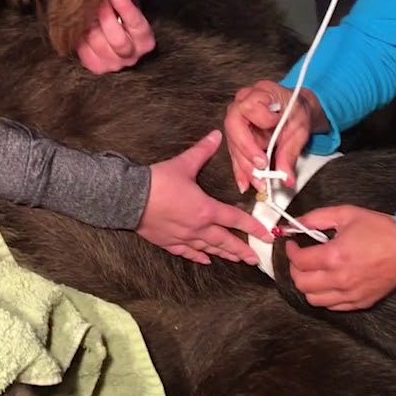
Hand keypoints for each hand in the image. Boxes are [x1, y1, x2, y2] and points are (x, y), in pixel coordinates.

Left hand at [77, 0, 155, 74]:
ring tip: (90, 14)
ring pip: (100, 47)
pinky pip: (87, 55)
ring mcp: (115, 64)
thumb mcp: (123, 6)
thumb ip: (122, 0)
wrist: (106, 29)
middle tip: (99, 4)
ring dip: (92, 27)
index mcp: (145, 40)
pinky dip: (83, 41)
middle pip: (118, 41)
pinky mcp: (98, 67)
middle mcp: (132, 55)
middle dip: (106, 18)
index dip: (125, 8)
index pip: (137, 25)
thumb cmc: (117, 14)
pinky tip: (85, 30)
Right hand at [136, 130, 271, 264]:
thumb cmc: (157, 182)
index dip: (253, 228)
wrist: (128, 198)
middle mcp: (198, 227)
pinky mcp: (168, 242)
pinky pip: (187, 253)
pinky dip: (198, 257)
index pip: (235, 220)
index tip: (266, 236)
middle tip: (255, 259)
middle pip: (225, 241)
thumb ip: (202, 151)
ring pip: (209, 249)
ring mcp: (183, 237)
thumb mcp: (183, 164)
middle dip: (242, 250)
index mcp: (205, 209)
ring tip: (237, 260)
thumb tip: (216, 135)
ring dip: (225, 254)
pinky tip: (205, 260)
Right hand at [224, 80, 325, 192]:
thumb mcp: (299, 130)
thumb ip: (290, 153)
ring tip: (258, 183)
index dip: (259, 123)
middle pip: (234, 127)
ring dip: (245, 166)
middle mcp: (242, 103)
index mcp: (260, 92)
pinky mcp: (236, 134)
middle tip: (261, 169)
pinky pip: (235, 152)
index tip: (271, 140)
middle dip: (246, 152)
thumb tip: (286, 178)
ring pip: (233, 144)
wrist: (296, 111)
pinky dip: (241, 170)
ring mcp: (236, 119)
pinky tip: (245, 184)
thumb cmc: (297, 112)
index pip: (249, 106)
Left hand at [285, 206, 395, 310]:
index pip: (299, 261)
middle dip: (294, 269)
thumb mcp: (347, 214)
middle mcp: (340, 279)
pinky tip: (328, 282)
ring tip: (312, 272)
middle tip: (299, 258)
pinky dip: (325, 296)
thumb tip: (296, 223)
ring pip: (314, 299)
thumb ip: (317, 218)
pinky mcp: (361, 302)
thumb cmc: (382, 230)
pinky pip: (333, 306)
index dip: (290, 251)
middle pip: (301, 283)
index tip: (292, 244)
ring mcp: (350, 294)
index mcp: (334, 256)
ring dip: (307, 285)